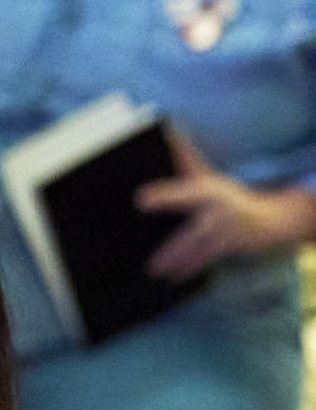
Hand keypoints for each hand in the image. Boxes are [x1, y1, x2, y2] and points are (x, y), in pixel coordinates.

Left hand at [139, 131, 315, 278]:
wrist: (270, 218)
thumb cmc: (225, 194)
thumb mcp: (206, 174)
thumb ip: (183, 156)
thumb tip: (165, 127)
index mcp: (207, 190)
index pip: (184, 192)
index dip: (164, 196)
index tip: (139, 200)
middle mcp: (217, 213)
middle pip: (192, 232)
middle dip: (172, 248)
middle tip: (149, 262)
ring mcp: (225, 234)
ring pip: (198, 252)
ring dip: (177, 264)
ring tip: (154, 274)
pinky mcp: (227, 249)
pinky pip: (204, 262)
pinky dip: (187, 271)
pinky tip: (170, 282)